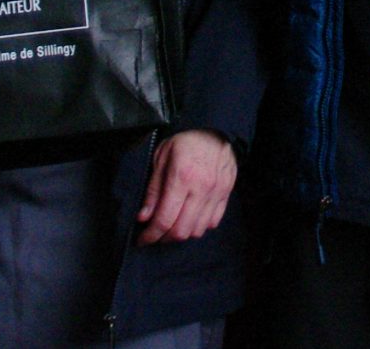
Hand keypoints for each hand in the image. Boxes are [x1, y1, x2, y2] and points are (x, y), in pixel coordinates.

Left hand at [137, 129, 237, 244]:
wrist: (218, 129)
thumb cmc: (187, 141)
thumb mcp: (162, 157)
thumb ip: (153, 189)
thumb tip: (144, 216)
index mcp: (182, 177)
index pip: (164, 219)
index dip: (151, 235)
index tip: (143, 240)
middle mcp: (201, 189)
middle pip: (181, 231)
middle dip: (164, 238)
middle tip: (155, 234)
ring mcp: (216, 193)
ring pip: (197, 230)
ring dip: (182, 233)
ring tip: (172, 225)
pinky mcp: (226, 194)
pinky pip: (212, 222)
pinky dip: (199, 226)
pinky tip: (190, 217)